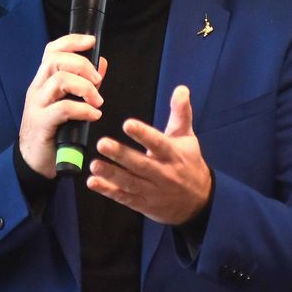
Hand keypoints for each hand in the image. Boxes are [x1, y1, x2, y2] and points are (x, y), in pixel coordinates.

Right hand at [19, 34, 107, 177]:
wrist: (34, 161)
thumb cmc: (54, 130)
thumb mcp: (68, 103)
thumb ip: (84, 83)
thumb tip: (101, 63)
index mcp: (43, 81)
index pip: (52, 50)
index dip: (71, 41)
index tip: (91, 42)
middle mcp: (37, 89)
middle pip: (55, 60)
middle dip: (82, 65)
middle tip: (97, 81)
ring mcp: (37, 106)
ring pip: (59, 80)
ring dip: (85, 87)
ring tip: (97, 101)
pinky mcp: (42, 124)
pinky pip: (63, 108)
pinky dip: (83, 109)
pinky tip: (94, 115)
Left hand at [87, 85, 211, 224]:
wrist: (199, 202)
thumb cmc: (189, 163)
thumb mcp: (187, 137)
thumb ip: (180, 112)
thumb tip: (181, 88)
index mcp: (173, 154)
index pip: (158, 143)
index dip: (143, 134)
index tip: (128, 124)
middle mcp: (163, 173)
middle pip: (141, 164)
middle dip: (121, 155)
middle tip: (102, 143)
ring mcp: (152, 190)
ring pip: (130, 182)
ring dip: (111, 174)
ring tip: (94, 165)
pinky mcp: (143, 203)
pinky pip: (124, 197)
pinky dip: (108, 191)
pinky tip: (93, 183)